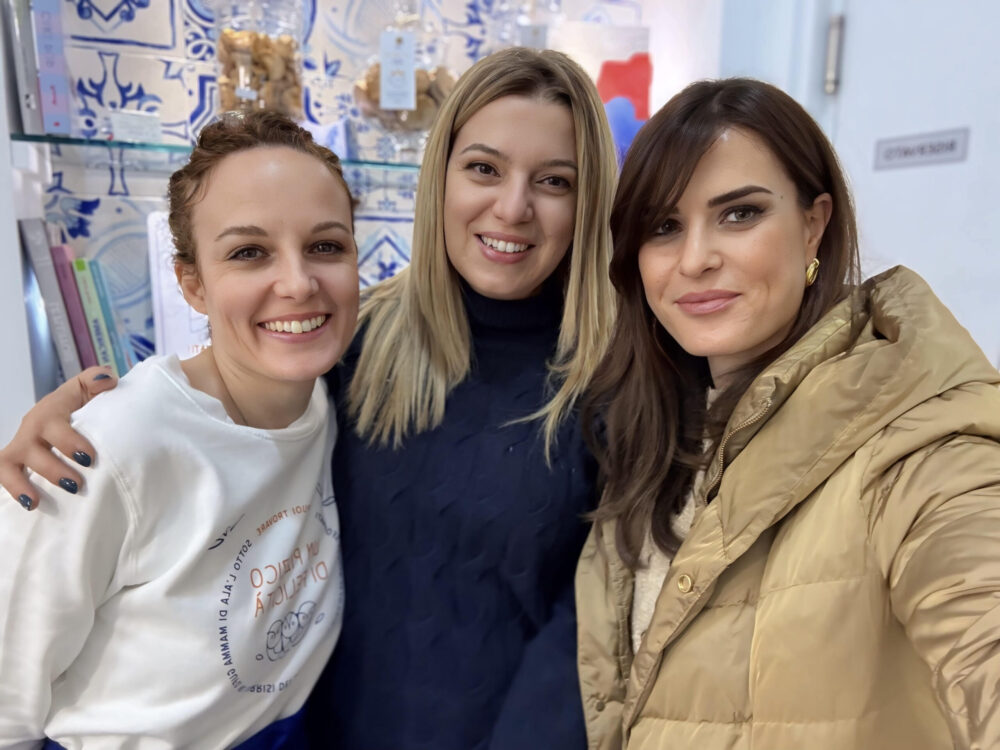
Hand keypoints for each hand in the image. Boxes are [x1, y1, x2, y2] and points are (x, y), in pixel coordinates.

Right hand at [0, 366, 118, 509]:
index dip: (68, 442)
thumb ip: (97, 380)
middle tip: (76, 484)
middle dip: (52, 468)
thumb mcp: (88, 389)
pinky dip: (14, 488)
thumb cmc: (81, 403)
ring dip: (24, 483)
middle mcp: (32, 426)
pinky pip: (3, 473)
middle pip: (31, 447)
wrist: (67, 411)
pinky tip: (31, 504)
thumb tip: (107, 381)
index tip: (89, 458)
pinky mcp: (13, 460)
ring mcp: (21, 444)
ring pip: (11, 461)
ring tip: (41, 501)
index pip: (53, 424)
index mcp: (51, 409)